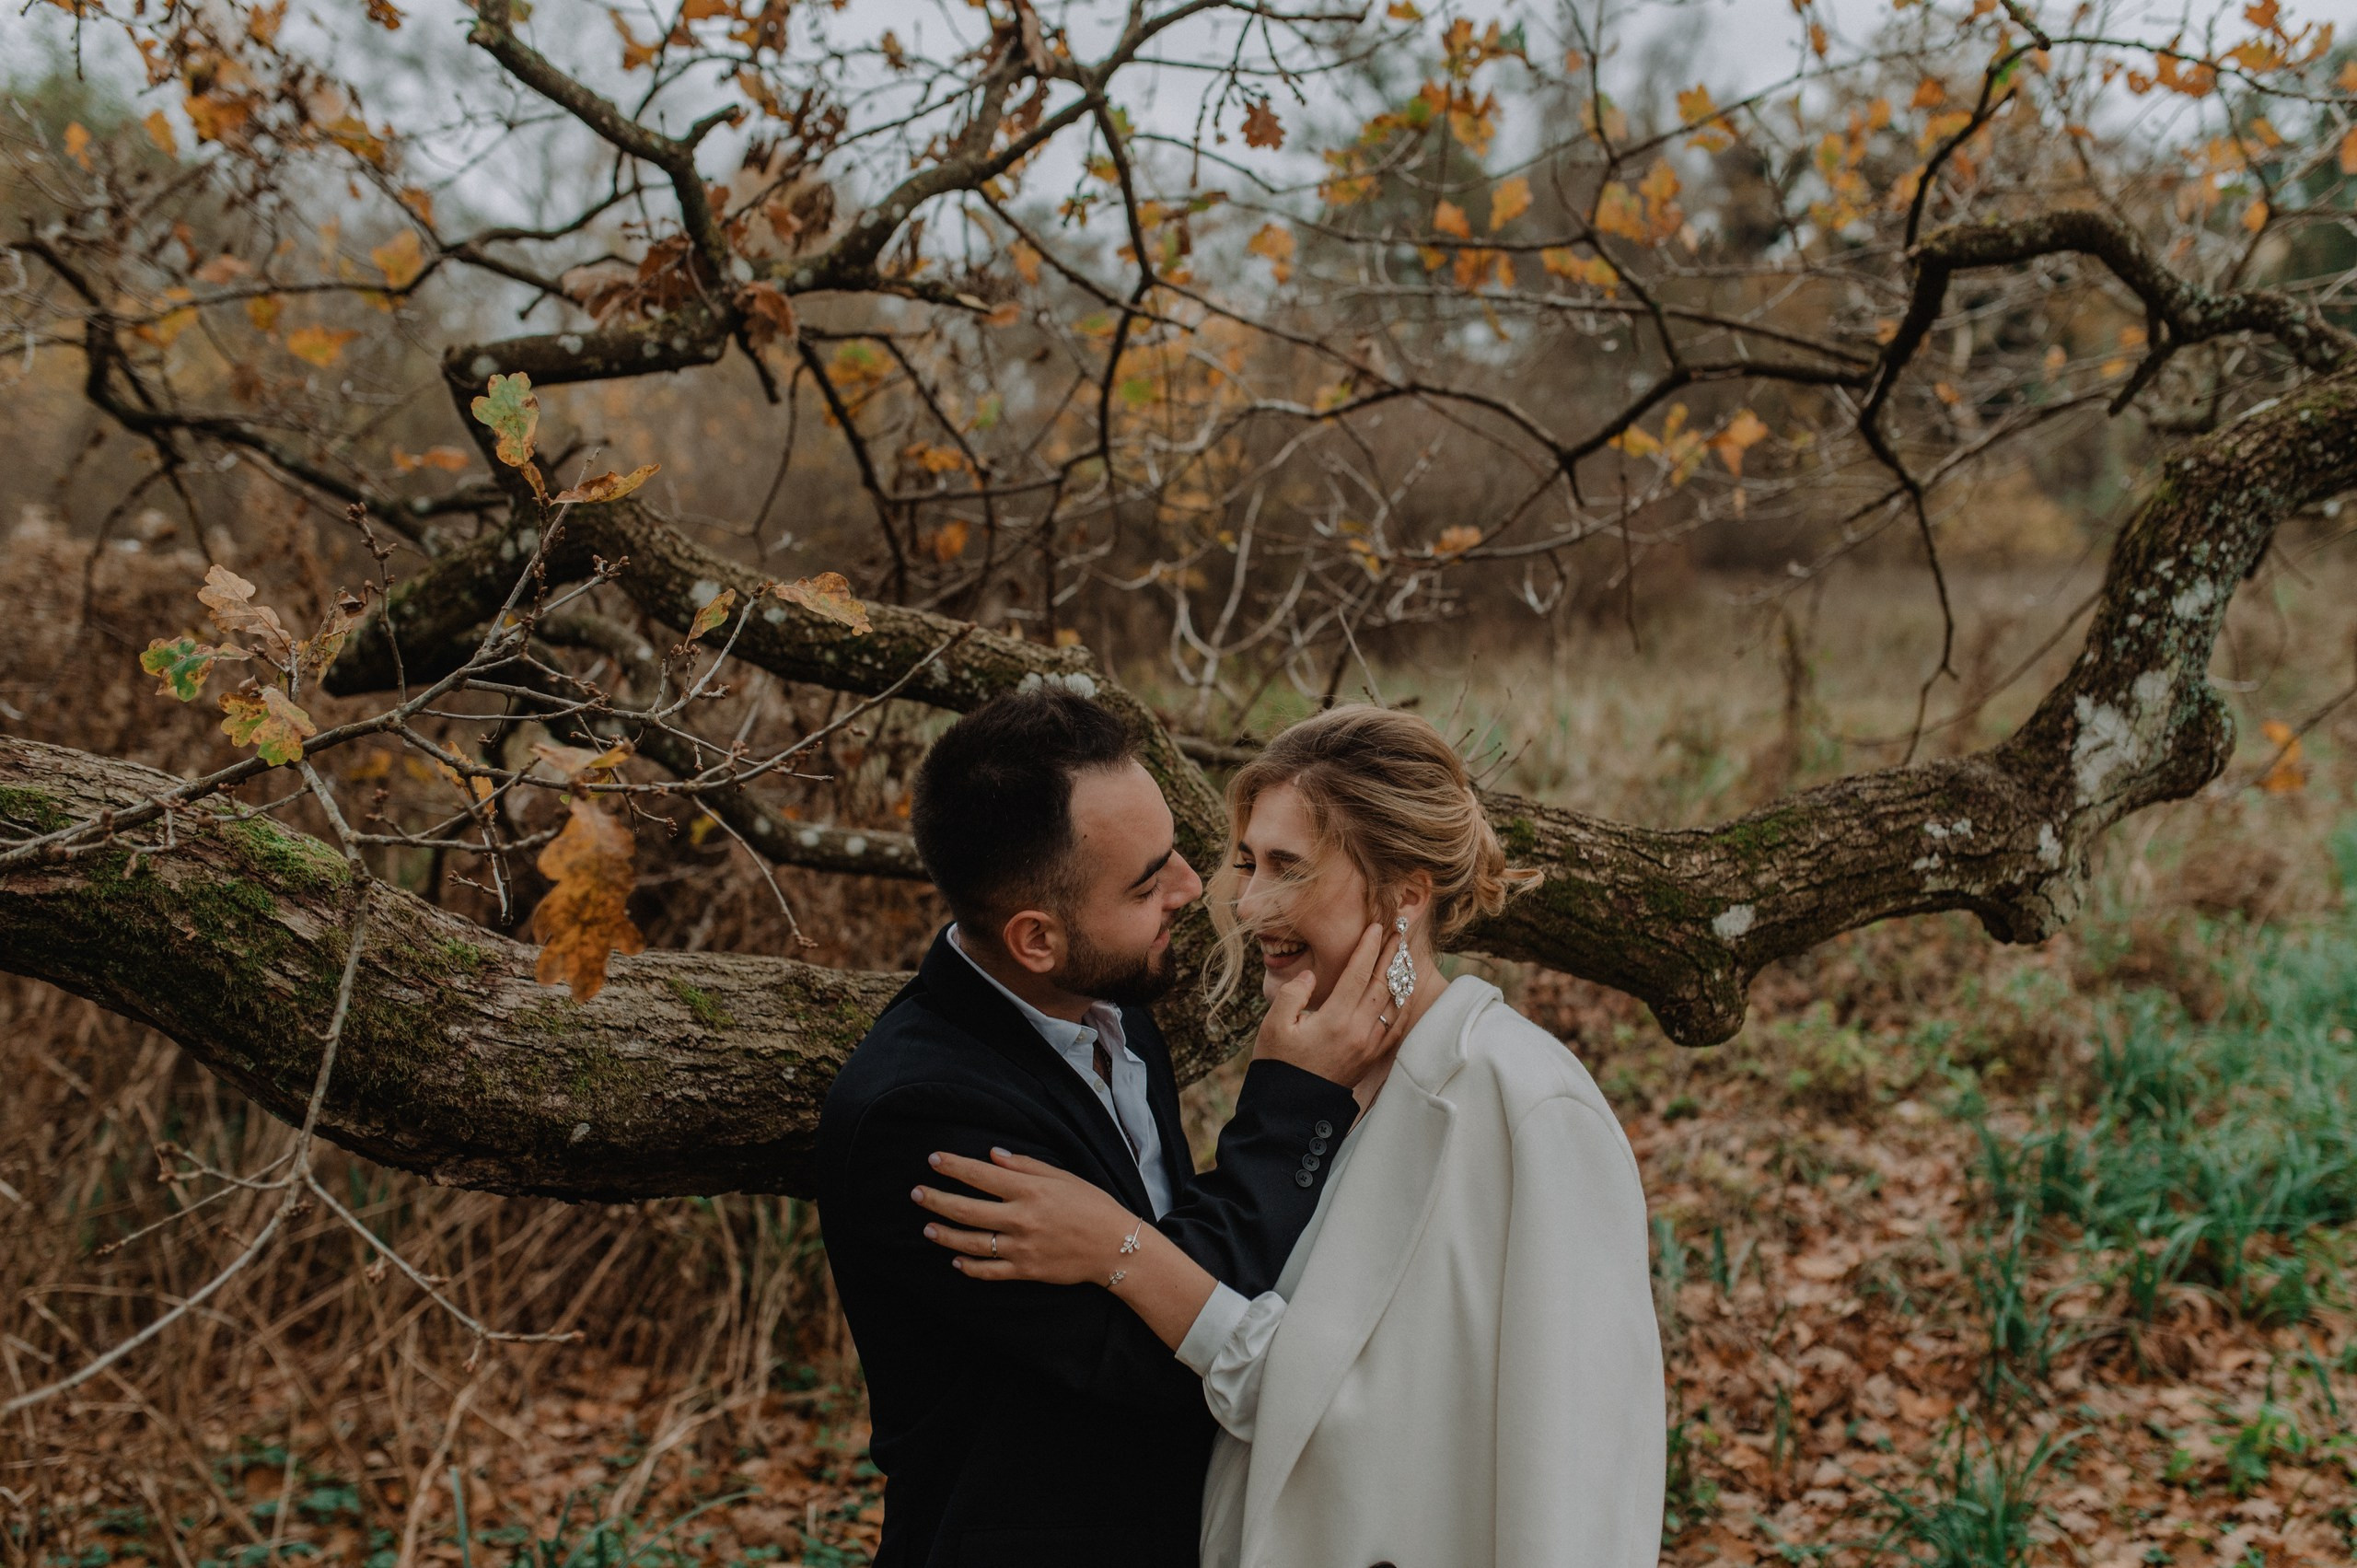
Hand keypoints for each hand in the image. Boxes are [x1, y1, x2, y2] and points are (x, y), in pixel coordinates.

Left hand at [913, 1148, 1141, 1285]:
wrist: (1116, 1247)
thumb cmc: (1092, 1206)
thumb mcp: (1063, 1177)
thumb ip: (1026, 1166)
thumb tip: (993, 1155)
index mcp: (1030, 1191)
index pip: (981, 1176)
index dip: (954, 1167)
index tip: (933, 1160)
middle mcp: (1021, 1218)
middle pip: (967, 1209)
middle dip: (937, 1200)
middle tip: (916, 1193)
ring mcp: (1021, 1247)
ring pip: (971, 1242)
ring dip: (945, 1235)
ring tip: (927, 1228)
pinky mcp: (1025, 1271)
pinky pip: (989, 1271)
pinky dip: (969, 1267)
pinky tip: (955, 1260)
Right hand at [1250, 920, 1400, 1088]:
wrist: (1290, 1109)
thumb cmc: (1278, 1064)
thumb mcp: (1274, 1025)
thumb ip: (1293, 993)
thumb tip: (1312, 975)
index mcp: (1334, 1020)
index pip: (1358, 974)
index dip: (1367, 948)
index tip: (1375, 927)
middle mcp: (1358, 1032)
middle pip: (1382, 984)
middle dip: (1391, 954)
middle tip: (1399, 930)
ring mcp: (1368, 1046)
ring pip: (1394, 1004)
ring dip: (1401, 976)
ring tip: (1404, 954)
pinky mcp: (1371, 1057)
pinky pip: (1397, 1027)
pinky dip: (1404, 1005)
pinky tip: (1406, 992)